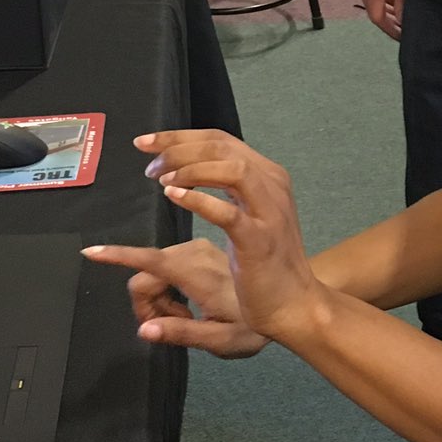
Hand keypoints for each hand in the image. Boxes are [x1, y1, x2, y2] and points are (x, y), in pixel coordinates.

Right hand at [101, 240, 267, 358]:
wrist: (288, 301)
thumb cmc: (257, 326)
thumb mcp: (221, 341)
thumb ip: (181, 334)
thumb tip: (144, 330)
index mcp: (197, 273)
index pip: (149, 262)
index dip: (118, 257)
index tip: (91, 252)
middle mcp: (193, 253)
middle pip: (146, 274)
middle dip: (149, 303)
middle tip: (178, 324)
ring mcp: (197, 248)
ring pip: (156, 270)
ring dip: (162, 297)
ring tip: (192, 315)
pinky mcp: (201, 249)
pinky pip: (169, 265)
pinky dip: (171, 286)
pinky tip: (195, 302)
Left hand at [102, 131, 327, 346]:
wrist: (294, 305)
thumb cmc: (267, 263)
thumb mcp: (249, 214)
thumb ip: (229, 186)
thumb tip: (192, 165)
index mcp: (269, 176)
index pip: (221, 140)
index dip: (180, 137)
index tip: (146, 143)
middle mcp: (273, 186)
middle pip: (222, 147)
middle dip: (178, 147)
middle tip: (149, 163)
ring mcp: (269, 213)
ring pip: (232, 170)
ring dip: (190, 169)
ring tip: (161, 180)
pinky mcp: (259, 241)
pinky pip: (229, 213)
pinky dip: (198, 200)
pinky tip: (173, 197)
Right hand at [354, 0, 404, 37]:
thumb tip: (401, 19)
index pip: (377, 16)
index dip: (389, 29)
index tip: (401, 36)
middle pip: (372, 11)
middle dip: (387, 23)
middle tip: (402, 30)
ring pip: (370, 3)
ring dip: (383, 11)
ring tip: (399, 19)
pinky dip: (380, 0)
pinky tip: (391, 2)